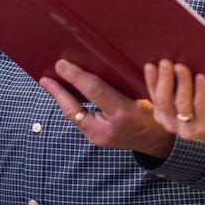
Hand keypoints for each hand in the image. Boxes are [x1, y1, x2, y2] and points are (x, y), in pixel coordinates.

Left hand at [39, 59, 174, 157]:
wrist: (158, 142)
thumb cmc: (155, 112)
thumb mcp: (146, 93)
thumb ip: (126, 80)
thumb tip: (100, 61)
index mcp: (124, 112)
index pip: (95, 91)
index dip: (76, 76)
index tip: (62, 65)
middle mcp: (109, 128)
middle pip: (76, 109)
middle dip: (58, 93)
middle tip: (45, 78)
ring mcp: (100, 138)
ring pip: (74, 116)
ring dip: (62, 100)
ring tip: (51, 83)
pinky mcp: (97, 139)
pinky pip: (80, 120)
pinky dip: (72, 107)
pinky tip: (66, 95)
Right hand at [144, 60, 204, 151]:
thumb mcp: (188, 95)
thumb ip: (178, 83)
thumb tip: (175, 57)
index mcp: (163, 115)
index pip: (155, 96)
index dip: (151, 80)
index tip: (150, 64)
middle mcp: (171, 124)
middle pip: (164, 101)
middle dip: (164, 79)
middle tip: (165, 62)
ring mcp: (188, 128)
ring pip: (181, 103)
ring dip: (181, 83)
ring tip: (181, 67)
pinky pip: (201, 106)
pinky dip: (200, 90)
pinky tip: (201, 77)